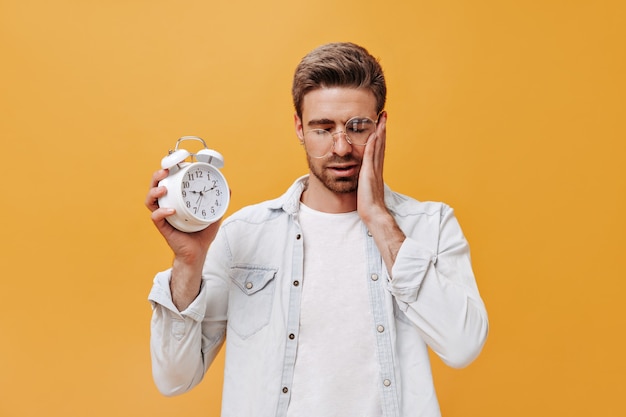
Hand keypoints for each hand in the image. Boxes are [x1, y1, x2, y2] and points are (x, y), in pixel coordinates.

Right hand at [145, 169, 220, 268]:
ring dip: (154, 191)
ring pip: (150, 200)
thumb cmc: (202, 233)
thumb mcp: (213, 214)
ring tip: (164, 189)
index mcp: (176, 200)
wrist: (197, 253)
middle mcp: (166, 205)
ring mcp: (163, 216)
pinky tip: (172, 211)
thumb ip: (220, 202)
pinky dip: (162, 212)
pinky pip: (156, 217)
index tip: (176, 162)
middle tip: (165, 171)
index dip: (168, 170)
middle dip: (156, 177)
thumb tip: (229, 189)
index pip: (167, 181)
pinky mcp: (163, 227)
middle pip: (154, 186)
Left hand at [356, 112, 405, 272]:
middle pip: (381, 144)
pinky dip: (372, 144)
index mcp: (375, 170)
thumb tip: (362, 176)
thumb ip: (365, 179)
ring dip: (379, 132)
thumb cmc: (368, 204)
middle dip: (382, 128)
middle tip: (384, 114)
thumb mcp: (365, 187)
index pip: (378, 148)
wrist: (374, 214)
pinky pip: (370, 156)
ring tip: (381, 119)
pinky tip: (372, 134)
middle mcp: (377, 167)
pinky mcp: (369, 174)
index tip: (380, 124)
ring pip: (378, 147)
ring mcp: (374, 170)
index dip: (380, 136)